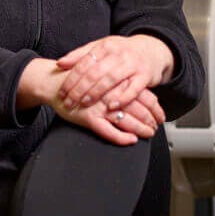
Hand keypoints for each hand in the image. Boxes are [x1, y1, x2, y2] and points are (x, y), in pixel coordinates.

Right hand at [16, 59, 163, 145]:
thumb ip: (120, 82)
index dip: (155, 107)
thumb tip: (141, 93)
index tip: (160, 116)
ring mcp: (100, 107)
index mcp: (116, 81)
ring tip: (148, 134)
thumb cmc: (79, 79)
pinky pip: (109, 131)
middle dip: (150, 120)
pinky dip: (122, 137)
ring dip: (141, 129)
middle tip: (156, 127)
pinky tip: (131, 140)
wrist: (54, 83)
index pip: (143, 95)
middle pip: (139, 109)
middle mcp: (110, 93)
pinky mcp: (89, 118)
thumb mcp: (102, 75)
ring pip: (127, 121)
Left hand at [56, 34, 173, 112]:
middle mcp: (118, 54)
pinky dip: (122, 98)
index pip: (84, 63)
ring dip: (96, 93)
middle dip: (79, 89)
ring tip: (84, 103)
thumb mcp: (101, 47)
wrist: (152, 50)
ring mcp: (132, 64)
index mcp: (105, 46)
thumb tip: (60, 63)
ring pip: (111, 79)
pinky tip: (111, 107)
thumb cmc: (122, 51)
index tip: (62, 92)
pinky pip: (133, 89)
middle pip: (95, 72)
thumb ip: (81, 55)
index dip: (71, 79)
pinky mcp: (145, 76)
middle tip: (69, 102)